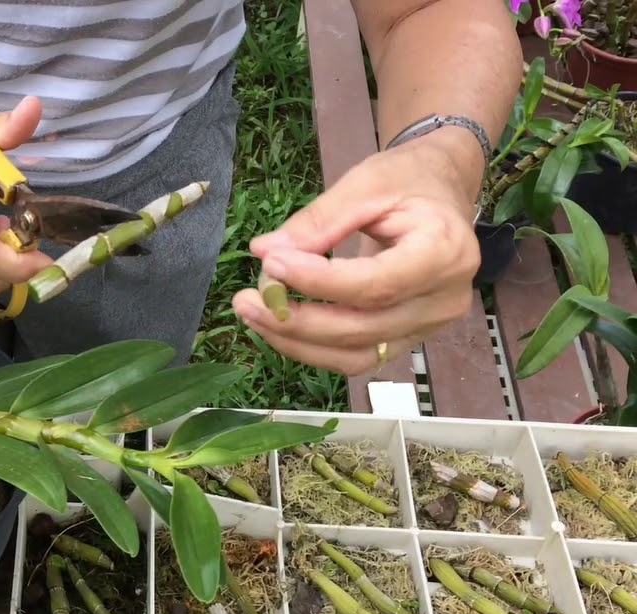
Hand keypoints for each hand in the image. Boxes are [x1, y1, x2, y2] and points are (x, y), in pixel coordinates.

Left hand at [231, 128, 483, 376]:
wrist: (442, 190)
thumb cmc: (408, 179)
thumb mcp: (365, 183)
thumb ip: (318, 220)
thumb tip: (264, 251)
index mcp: (445, 252)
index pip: (375, 284)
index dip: (319, 283)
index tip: (271, 264)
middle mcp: (445, 299)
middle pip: (362, 327)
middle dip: (296, 320)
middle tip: (245, 299)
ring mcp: (429, 326)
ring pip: (355, 354)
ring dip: (296, 341)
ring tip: (252, 314)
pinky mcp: (409, 338)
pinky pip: (356, 357)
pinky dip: (311, 348)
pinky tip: (277, 325)